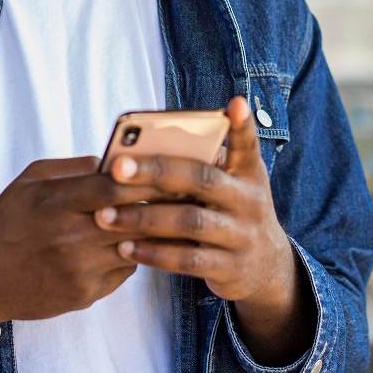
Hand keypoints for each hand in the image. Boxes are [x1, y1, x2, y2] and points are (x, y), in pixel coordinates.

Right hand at [0, 156, 172, 335]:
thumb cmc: (6, 221)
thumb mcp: (30, 180)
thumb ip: (74, 167)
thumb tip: (116, 161)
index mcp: (55, 201)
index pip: (114, 186)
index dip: (144, 178)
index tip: (165, 170)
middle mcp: (68, 237)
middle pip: (133, 218)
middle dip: (159, 205)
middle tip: (179, 194)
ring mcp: (78, 270)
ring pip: (136, 247)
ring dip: (148, 233)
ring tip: (160, 218)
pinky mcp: (84, 295)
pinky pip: (125, 272)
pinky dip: (130, 256)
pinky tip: (125, 245)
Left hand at [93, 95, 298, 309]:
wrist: (267, 267)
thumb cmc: (232, 212)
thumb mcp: (233, 186)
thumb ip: (202, 165)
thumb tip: (146, 145)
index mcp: (248, 174)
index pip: (247, 144)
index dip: (242, 125)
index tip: (234, 104)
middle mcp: (249, 201)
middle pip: (201, 179)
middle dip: (156, 171)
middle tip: (116, 168)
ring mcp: (241, 235)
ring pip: (189, 221)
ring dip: (144, 217)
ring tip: (106, 215)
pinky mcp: (229, 268)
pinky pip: (186, 259)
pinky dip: (153, 253)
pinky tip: (125, 247)